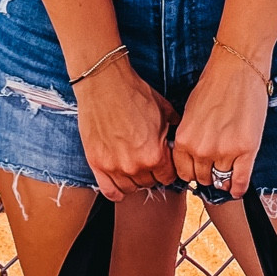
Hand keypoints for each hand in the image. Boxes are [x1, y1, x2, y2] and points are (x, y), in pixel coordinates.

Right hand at [75, 59, 177, 199]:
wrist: (104, 84)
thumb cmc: (135, 94)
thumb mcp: (165, 111)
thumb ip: (174, 131)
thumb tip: (180, 141)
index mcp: (155, 155)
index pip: (168, 177)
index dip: (168, 168)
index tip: (164, 161)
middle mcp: (135, 166)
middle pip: (150, 183)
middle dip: (152, 173)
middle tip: (147, 159)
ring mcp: (114, 167)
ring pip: (130, 188)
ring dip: (134, 180)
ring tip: (133, 165)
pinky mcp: (96, 164)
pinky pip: (109, 191)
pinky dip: (116, 189)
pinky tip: (120, 180)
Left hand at [172, 48, 269, 198]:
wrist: (237, 69)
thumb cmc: (214, 87)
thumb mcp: (190, 115)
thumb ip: (190, 139)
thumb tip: (193, 159)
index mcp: (184, 140)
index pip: (184, 173)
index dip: (193, 173)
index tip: (200, 172)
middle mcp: (201, 149)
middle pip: (202, 179)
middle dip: (208, 176)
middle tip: (216, 170)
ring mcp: (224, 151)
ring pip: (221, 180)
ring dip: (224, 180)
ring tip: (229, 175)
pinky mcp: (246, 149)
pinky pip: (241, 180)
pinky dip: (239, 188)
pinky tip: (239, 188)